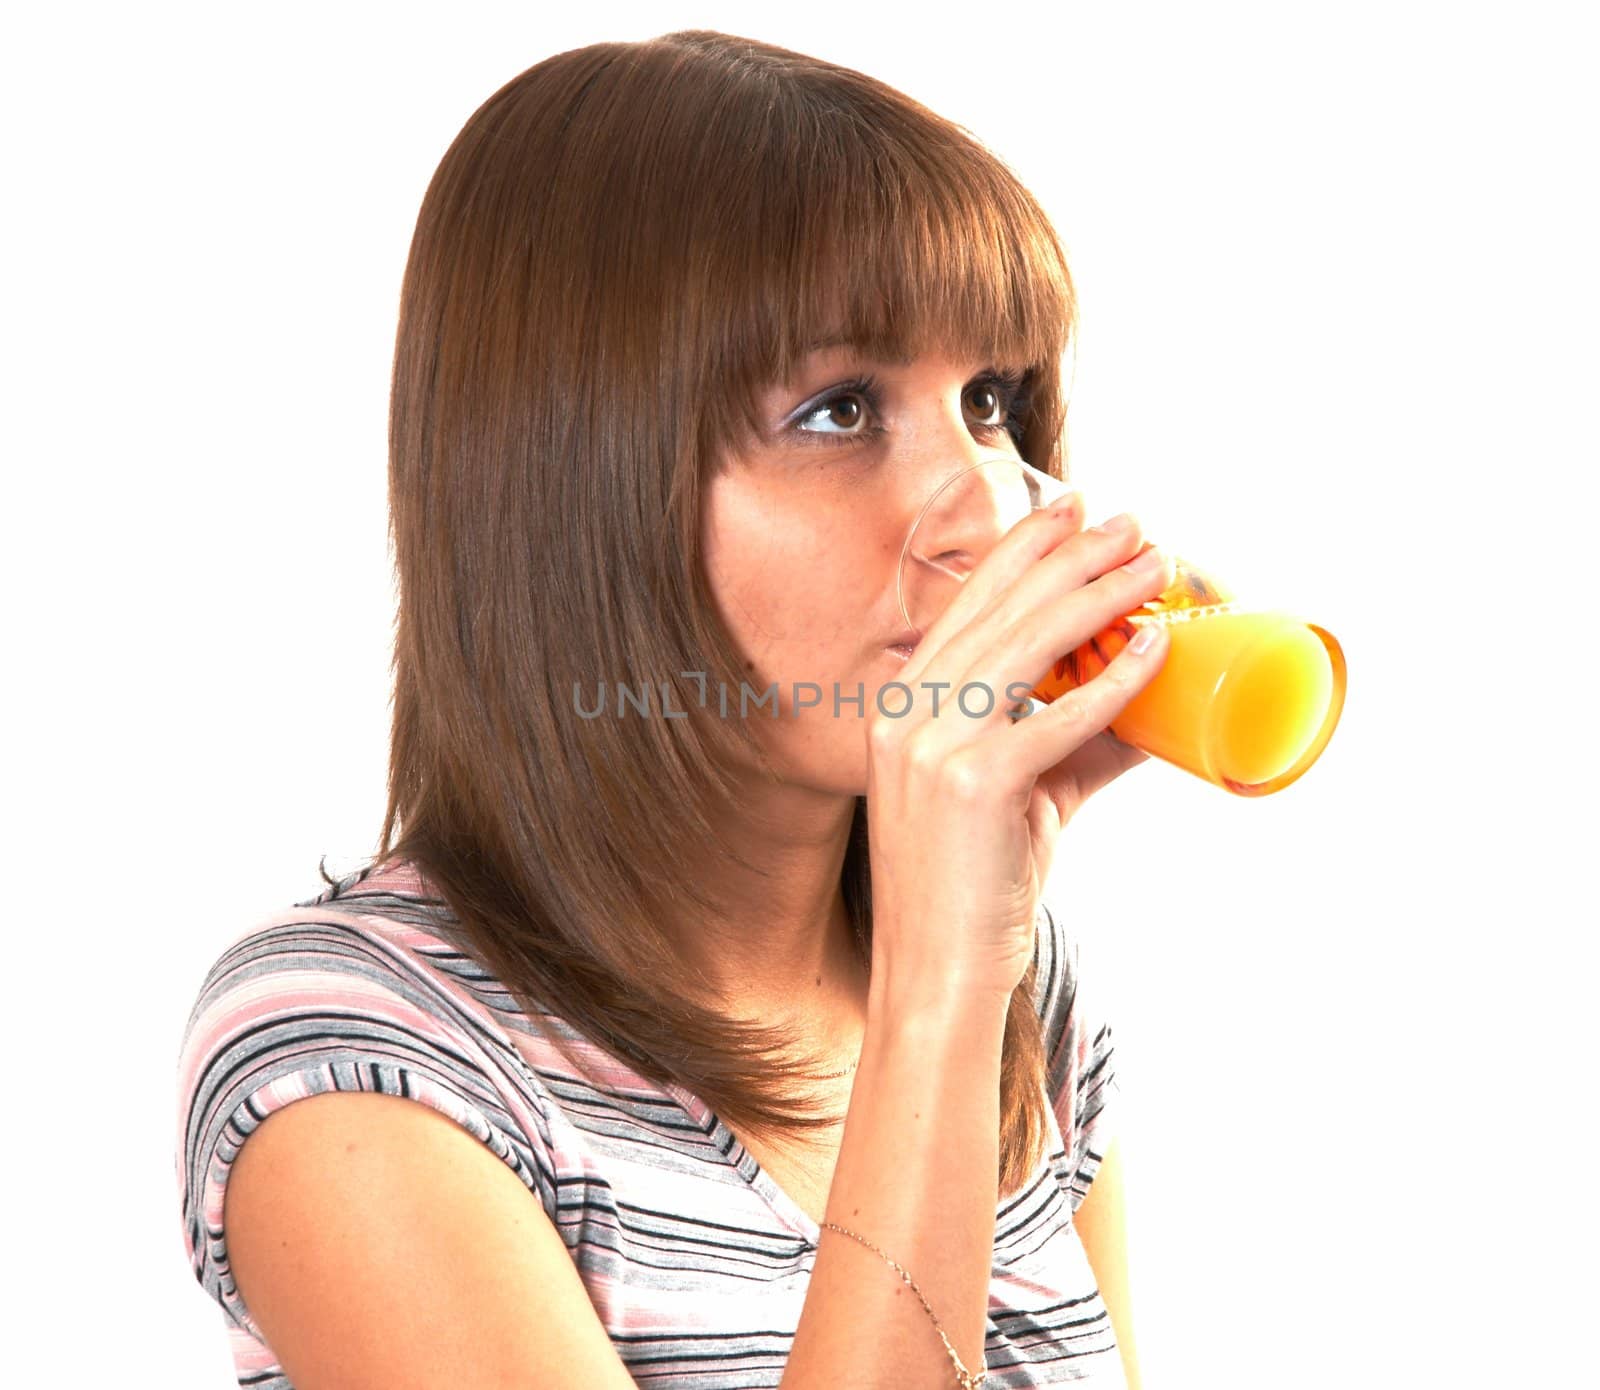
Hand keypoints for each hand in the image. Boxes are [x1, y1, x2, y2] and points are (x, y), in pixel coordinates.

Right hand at [864, 495, 1173, 1000]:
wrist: (934, 971)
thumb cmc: (973, 886)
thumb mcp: (1026, 798)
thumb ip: (1079, 746)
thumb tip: (1154, 708)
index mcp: (902, 707)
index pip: (968, 606)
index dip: (1023, 551)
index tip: (1071, 511)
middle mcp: (907, 714)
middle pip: (1001, 610)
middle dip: (1072, 555)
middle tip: (1132, 523)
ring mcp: (932, 746)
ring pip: (1028, 645)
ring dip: (1099, 594)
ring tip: (1153, 563)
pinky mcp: (973, 783)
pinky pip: (1057, 714)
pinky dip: (1114, 678)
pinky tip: (1154, 647)